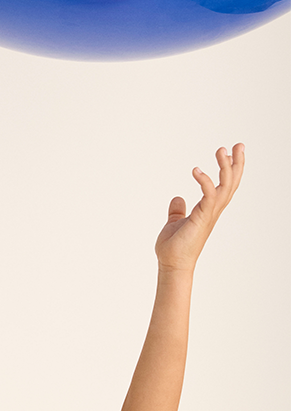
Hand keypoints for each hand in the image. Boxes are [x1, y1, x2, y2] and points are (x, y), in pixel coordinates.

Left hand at [155, 143, 243, 273]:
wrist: (171, 265)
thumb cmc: (173, 248)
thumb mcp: (175, 222)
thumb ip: (177, 210)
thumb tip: (177, 198)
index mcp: (208, 210)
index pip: (225, 186)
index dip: (230, 169)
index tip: (231, 153)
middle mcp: (213, 211)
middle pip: (231, 183)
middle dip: (237, 163)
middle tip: (238, 144)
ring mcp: (209, 214)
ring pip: (226, 186)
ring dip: (226, 167)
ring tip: (221, 150)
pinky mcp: (202, 218)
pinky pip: (209, 195)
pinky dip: (204, 181)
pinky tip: (196, 170)